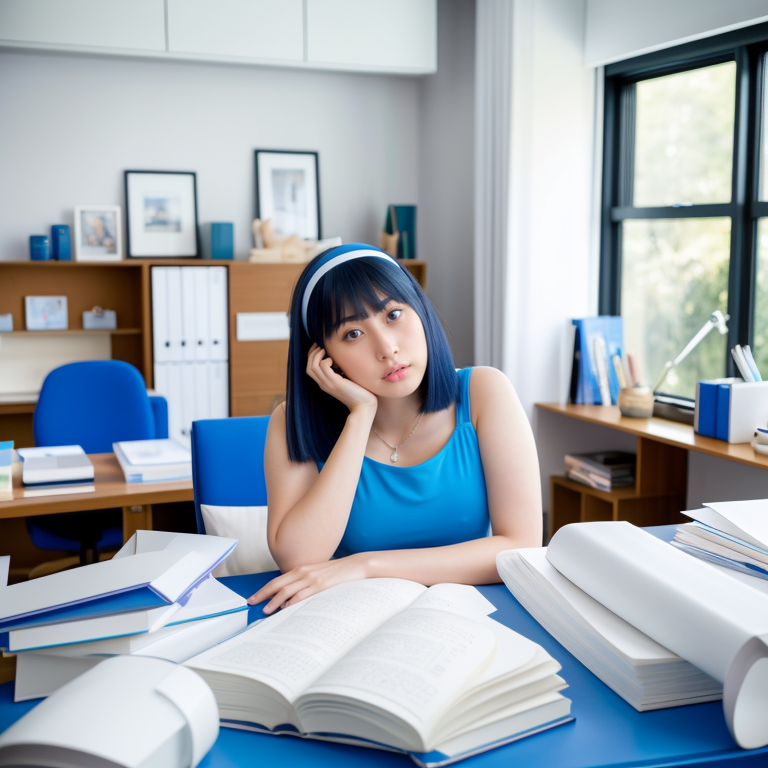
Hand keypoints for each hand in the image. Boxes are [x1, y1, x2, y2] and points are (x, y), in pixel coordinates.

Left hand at [246, 554, 369, 613]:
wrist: (356, 565)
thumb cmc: (337, 573)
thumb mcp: (317, 575)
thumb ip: (304, 584)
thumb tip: (290, 600)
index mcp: (301, 569)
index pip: (277, 581)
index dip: (264, 589)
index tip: (253, 597)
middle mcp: (303, 572)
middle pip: (277, 584)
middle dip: (262, 594)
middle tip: (250, 603)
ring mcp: (311, 578)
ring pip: (287, 590)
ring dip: (274, 601)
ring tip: (265, 610)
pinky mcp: (321, 585)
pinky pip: (303, 594)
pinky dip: (293, 601)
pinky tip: (286, 608)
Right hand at [306, 344, 377, 412]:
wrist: (364, 406)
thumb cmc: (359, 392)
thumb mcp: (346, 380)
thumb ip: (340, 372)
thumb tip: (338, 360)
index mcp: (325, 384)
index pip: (310, 369)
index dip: (311, 357)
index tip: (318, 347)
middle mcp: (323, 384)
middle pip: (308, 367)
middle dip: (311, 354)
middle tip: (320, 346)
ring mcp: (328, 384)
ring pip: (313, 366)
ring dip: (317, 355)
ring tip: (325, 351)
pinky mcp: (335, 383)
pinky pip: (323, 367)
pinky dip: (326, 360)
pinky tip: (334, 361)